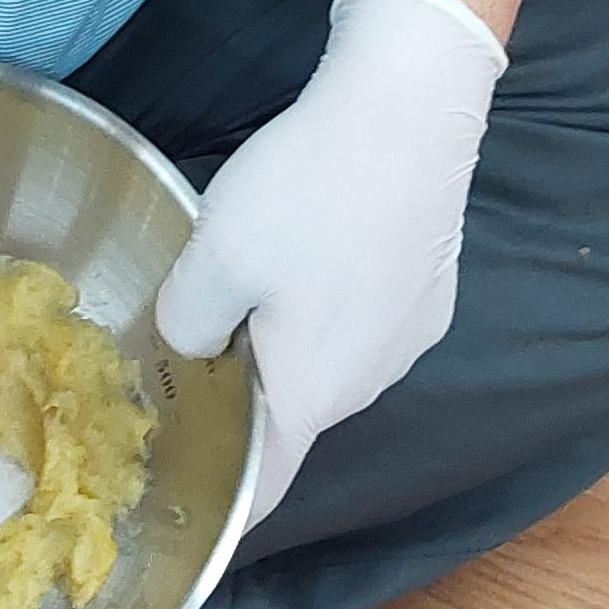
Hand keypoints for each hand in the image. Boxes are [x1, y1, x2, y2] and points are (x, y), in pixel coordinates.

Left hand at [156, 0, 506, 518]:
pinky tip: (312, 234)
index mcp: (312, 397)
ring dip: (284, 332)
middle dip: (239, 387)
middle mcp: (370, 382)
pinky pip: (361, 315)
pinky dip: (327, 296)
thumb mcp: (212, 261)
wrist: (409, 107)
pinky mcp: (429, 289)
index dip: (219, 501)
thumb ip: (186, 325)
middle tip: (188, 328)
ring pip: (327, 357)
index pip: (261, 487)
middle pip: (289, 411)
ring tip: (250, 262)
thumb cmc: (306, 194)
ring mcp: (409, 335)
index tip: (179, 500)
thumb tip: (196, 342)